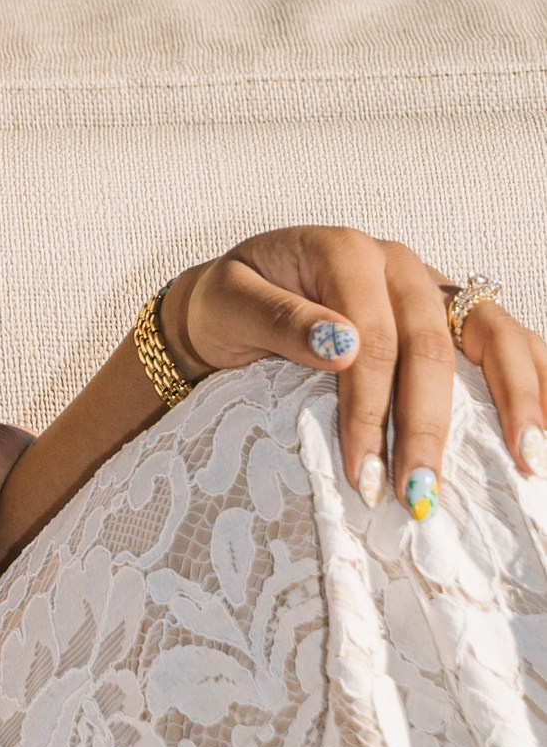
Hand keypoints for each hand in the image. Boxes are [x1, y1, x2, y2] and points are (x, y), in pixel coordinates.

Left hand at [167, 228, 546, 517]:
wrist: (238, 298)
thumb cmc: (233, 302)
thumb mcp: (231, 303)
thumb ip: (281, 320)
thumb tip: (339, 344)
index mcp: (345, 252)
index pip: (372, 337)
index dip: (370, 409)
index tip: (364, 475)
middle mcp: (399, 264)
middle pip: (433, 345)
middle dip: (429, 427)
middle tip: (419, 495)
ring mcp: (433, 288)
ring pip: (493, 334)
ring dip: (514, 400)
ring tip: (527, 464)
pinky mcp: (453, 317)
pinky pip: (507, 342)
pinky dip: (536, 381)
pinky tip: (544, 432)